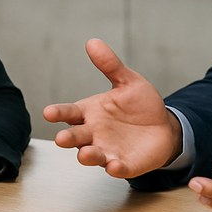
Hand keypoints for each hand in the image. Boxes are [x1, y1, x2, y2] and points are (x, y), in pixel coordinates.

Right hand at [43, 38, 181, 177]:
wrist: (163, 126)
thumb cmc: (139, 105)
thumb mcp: (127, 81)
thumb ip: (110, 65)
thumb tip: (92, 42)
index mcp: (90, 113)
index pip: (69, 113)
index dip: (58, 113)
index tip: (48, 112)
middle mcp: (94, 133)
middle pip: (76, 137)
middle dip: (68, 138)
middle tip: (61, 139)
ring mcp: (108, 150)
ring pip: (92, 155)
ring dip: (88, 156)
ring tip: (85, 154)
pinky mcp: (125, 164)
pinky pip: (118, 168)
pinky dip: (115, 168)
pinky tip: (114, 166)